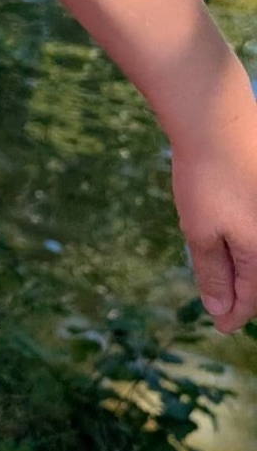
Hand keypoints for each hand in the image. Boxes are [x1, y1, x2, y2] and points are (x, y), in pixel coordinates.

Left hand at [171, 122, 256, 334]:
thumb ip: (213, 274)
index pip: (252, 298)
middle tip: (225, 308)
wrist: (218, 123)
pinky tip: (234, 243)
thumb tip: (221, 309)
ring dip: (247, 268)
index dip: (234, 314)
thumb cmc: (206, 179)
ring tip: (229, 280)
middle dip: (245, 294)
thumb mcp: (200, 232)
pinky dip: (249, 244)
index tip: (220, 327)